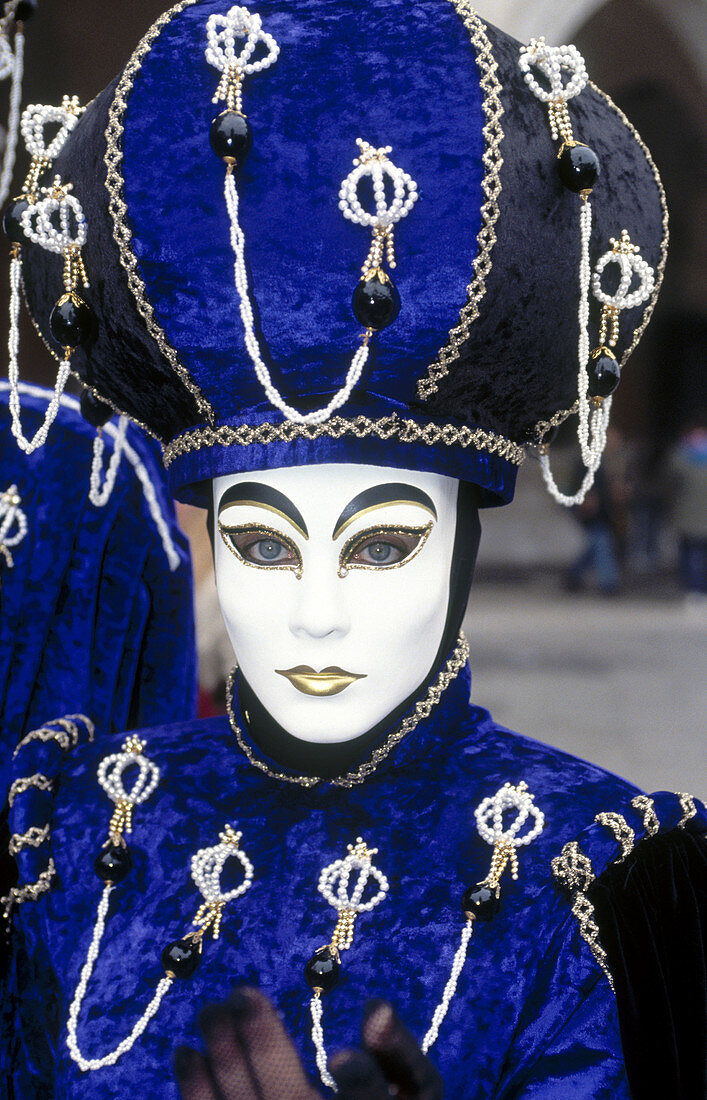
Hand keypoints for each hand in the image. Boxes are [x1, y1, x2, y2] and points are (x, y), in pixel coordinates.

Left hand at [174, 987, 442, 1098]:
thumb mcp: (415, 1089)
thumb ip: (399, 1052)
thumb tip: (375, 1008)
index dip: (360, 1087)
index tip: (340, 1056)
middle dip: (263, 1047)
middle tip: (238, 994)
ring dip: (220, 1062)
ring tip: (210, 1012)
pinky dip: (195, 1092)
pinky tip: (188, 1056)